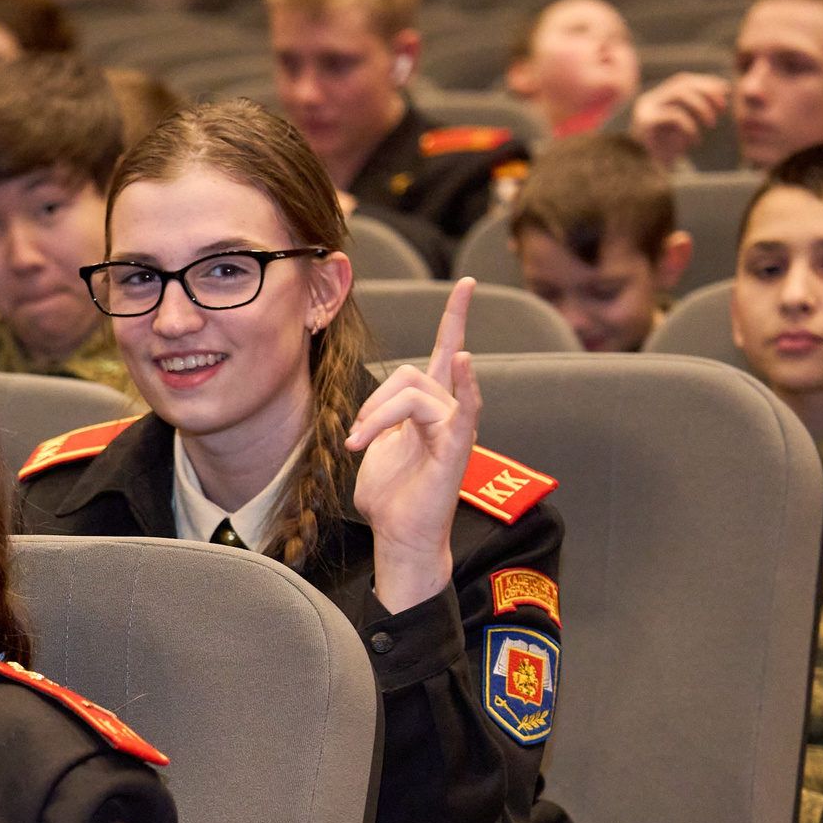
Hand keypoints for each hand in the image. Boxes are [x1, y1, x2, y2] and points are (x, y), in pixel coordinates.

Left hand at [349, 278, 480, 614]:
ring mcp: (454, 428)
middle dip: (371, 402)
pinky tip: (467, 362)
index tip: (468, 285)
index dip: (456, 318)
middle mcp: (447, 411)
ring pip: (412, 391)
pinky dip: (466, 383)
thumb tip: (369, 409)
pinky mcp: (456, 447)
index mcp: (429, 407)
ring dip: (374, 417)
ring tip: (357, 446)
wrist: (399, 536)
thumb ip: (378, 417)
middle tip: (354, 438)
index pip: (445, 351)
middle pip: (407, 374)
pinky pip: (462, 408)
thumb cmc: (390, 497)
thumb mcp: (375, 445)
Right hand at [630, 73, 728, 168]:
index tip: (726, 91)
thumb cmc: (664, 153)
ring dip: (702, 106)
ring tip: (712, 124)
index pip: (682, 81)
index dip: (706, 82)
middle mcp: (648, 100)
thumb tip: (725, 88)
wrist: (640, 177)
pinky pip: (675, 115)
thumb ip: (696, 107)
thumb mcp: (682, 127)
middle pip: (682, 84)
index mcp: (655, 99)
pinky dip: (691, 127)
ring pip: (679, 94)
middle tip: (724, 108)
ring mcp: (645, 110)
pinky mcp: (646, 122)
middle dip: (707, 92)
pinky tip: (695, 141)